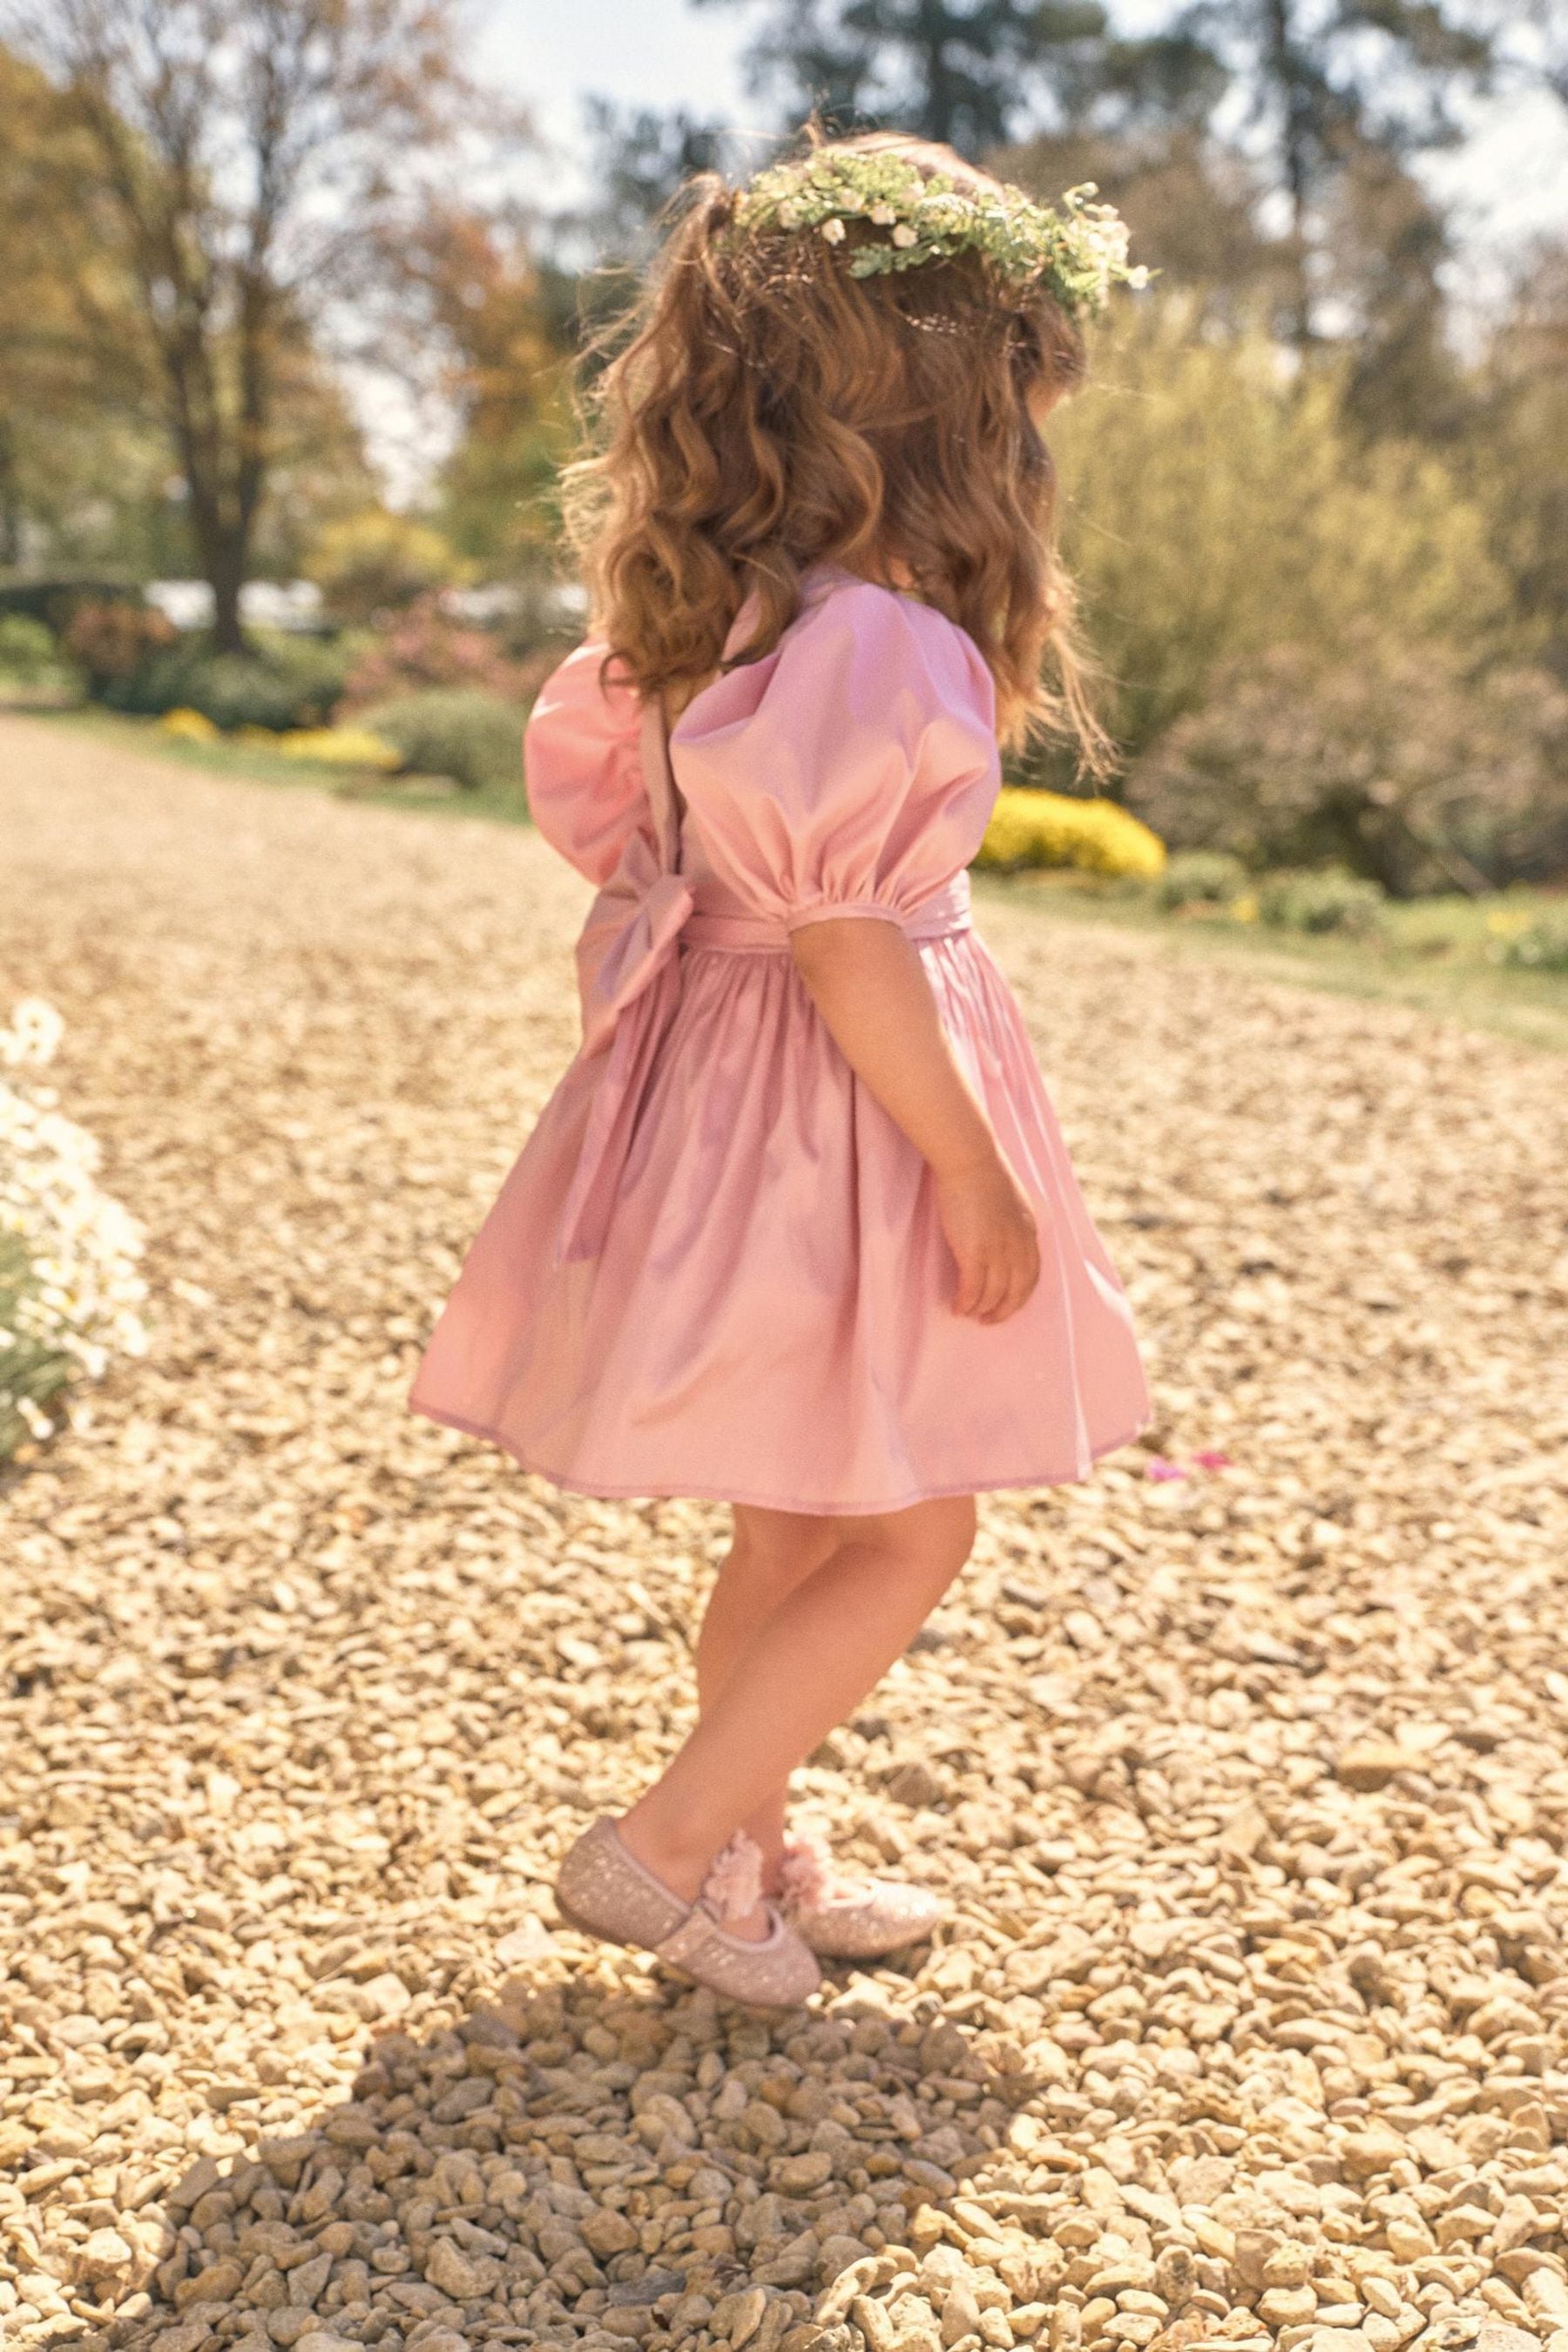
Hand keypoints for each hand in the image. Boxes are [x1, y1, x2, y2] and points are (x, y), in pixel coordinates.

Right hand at [934, 1152, 1040, 1323]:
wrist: (970, 1160)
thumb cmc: (983, 1172)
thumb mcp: (1012, 1199)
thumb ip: (1012, 1220)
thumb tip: (1002, 1233)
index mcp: (1029, 1233)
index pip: (1032, 1275)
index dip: (1020, 1295)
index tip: (1008, 1304)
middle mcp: (1018, 1246)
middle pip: (1017, 1291)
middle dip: (1003, 1310)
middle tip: (989, 1320)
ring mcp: (998, 1250)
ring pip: (993, 1294)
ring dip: (981, 1309)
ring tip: (968, 1314)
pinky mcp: (975, 1252)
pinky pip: (972, 1289)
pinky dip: (966, 1302)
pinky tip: (957, 1307)